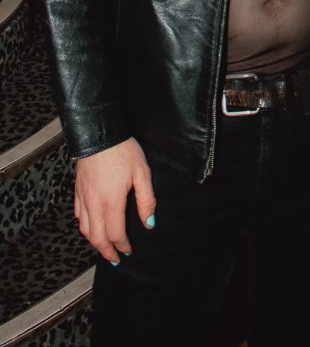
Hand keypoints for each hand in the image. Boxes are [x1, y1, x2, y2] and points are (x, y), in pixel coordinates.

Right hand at [74, 137, 155, 262]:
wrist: (98, 133)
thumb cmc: (122, 151)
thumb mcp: (142, 173)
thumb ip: (146, 200)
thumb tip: (149, 223)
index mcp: (111, 202)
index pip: (115, 233)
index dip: (123, 245)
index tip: (129, 251)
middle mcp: (93, 203)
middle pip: (97, 237)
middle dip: (106, 251)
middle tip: (115, 259)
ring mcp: (83, 197)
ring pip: (84, 229)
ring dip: (94, 242)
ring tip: (104, 247)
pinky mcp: (77, 190)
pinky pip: (78, 215)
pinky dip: (84, 226)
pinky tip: (90, 226)